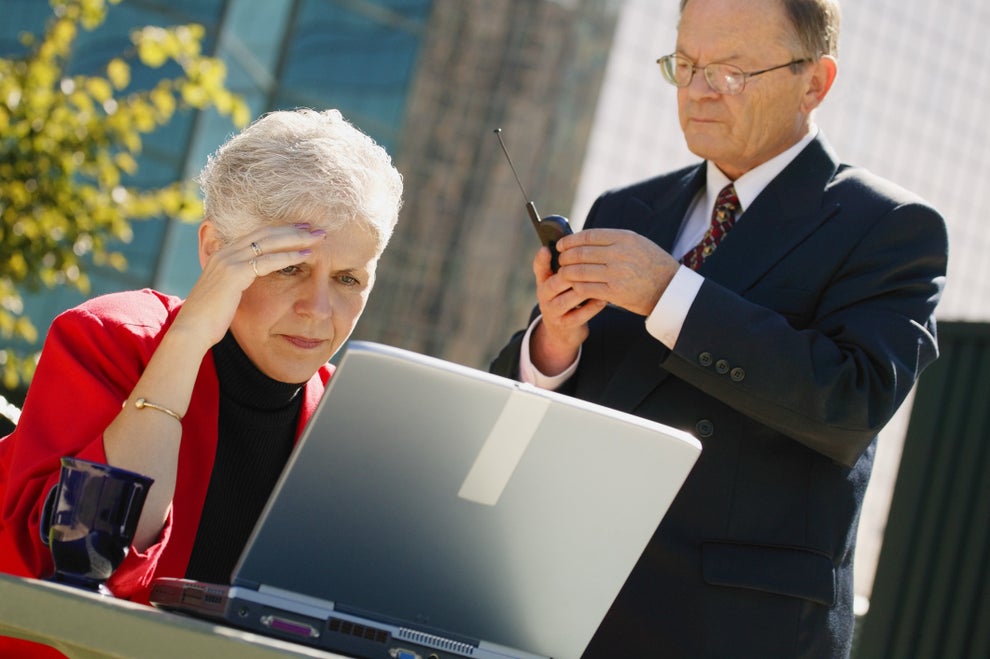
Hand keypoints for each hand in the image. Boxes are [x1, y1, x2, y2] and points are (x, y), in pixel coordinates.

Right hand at [171, 222, 327, 352]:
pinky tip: (306, 255)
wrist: (192, 331)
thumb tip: (245, 285)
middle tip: (315, 227)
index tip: (300, 229)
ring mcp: (228, 261)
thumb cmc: (209, 319)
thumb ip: (235, 284)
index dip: (279, 230)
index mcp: (222, 255)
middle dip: (291, 229)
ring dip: (296, 238)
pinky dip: (289, 256)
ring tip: (318, 237)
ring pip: (269, 243)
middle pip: (265, 234)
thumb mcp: (224, 295)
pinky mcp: (234, 274)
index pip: (256, 236)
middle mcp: (224, 253)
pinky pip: (268, 261)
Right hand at [529, 246, 607, 375]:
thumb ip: (568, 265)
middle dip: (571, 274)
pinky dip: (592, 307)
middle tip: (589, 266)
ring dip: (584, 290)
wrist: (564, 331)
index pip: (539, 268)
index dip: (542, 259)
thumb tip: (580, 242)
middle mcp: (544, 296)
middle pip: (554, 283)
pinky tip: (603, 299)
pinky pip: (579, 315)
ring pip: (567, 299)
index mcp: (544, 281)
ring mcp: (553, 312)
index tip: (546, 249)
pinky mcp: (564, 326)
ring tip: (599, 282)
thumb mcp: (562, 281)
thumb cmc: (568, 297)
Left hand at [554, 228, 679, 315]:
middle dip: (565, 257)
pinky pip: (585, 288)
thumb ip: (613, 240)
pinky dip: (575, 287)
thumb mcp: (637, 243)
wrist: (669, 288)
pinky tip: (573, 286)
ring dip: (567, 273)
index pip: (588, 236)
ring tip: (563, 274)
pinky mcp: (614, 292)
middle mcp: (619, 253)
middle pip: (580, 253)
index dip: (570, 240)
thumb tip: (585, 240)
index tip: (561, 244)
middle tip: (560, 260)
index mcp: (624, 238)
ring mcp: (616, 273)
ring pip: (579, 271)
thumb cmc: (652, 264)